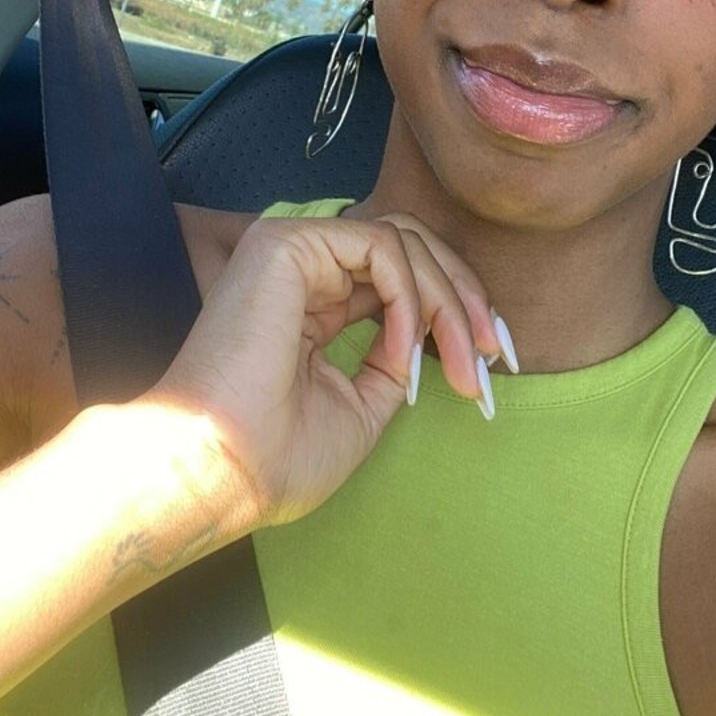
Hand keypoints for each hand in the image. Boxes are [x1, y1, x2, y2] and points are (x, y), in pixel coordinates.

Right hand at [143, 215, 504, 527]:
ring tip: (463, 362)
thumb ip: (395, 360)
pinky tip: (405, 348)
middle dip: (466, 299)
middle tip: (493, 357)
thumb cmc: (277, 456)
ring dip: (449, 301)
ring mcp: (294, 251)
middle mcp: (304, 270)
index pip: (400, 280)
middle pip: (412, 250)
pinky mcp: (288, 244)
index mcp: (315, 304)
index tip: (493, 364)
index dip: (455, 313)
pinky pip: (383, 248)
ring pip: (405, 242)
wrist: (221, 472)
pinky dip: (410, 297)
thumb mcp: (363, 405)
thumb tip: (435, 338)